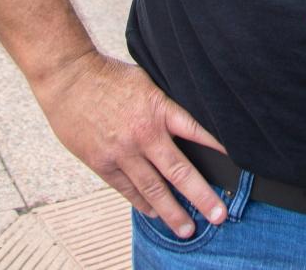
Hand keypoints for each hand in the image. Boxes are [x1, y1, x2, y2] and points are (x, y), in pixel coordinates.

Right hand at [32, 50, 228, 237]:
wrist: (70, 78)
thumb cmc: (109, 76)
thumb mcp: (146, 82)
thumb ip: (163, 105)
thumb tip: (183, 125)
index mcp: (159, 108)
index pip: (197, 131)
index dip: (218, 149)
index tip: (235, 165)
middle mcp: (144, 134)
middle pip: (179, 172)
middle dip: (201, 196)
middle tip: (218, 215)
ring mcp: (122, 152)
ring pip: (153, 189)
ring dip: (172, 212)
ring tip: (187, 229)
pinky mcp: (102, 163)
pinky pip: (127, 189)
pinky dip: (141, 203)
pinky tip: (153, 213)